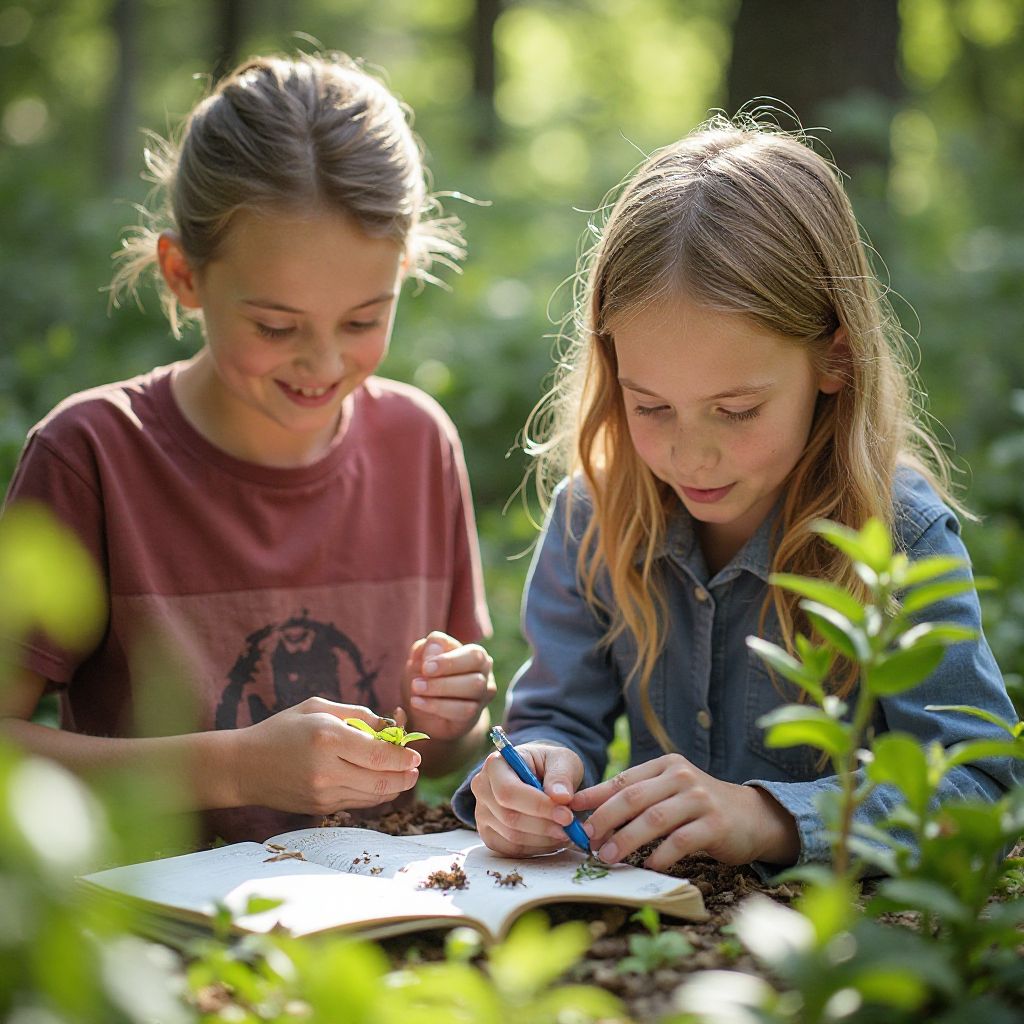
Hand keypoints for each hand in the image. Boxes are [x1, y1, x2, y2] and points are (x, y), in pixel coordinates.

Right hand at [234, 697, 420, 814]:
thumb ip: (357, 714)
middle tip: (416, 767)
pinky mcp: (320, 808)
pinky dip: (375, 795)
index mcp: (327, 738)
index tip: (415, 753)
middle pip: (382, 780)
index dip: (403, 756)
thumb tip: (390, 726)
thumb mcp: (318, 708)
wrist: (244, 766)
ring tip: (405, 775)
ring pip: (373, 796)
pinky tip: (381, 783)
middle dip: (406, 774)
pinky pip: (358, 803)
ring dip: (395, 787)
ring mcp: (323, 794)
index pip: (379, 754)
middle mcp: (327, 770)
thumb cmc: (282, 729)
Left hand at [402, 631, 495, 741]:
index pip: (472, 653)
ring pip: (474, 687)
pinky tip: (418, 702)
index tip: (425, 668)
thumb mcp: (420, 659)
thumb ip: (426, 649)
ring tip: (417, 689)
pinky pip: (465, 710)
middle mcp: (485, 670)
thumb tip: (435, 647)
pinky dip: (438, 706)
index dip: (449, 660)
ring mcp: (484, 693)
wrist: (425, 712)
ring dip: (441, 688)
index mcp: (474, 653)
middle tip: (418, 681)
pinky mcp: (475, 714)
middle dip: (447, 670)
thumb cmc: (426, 677)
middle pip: (477, 666)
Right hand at [471, 741, 583, 856]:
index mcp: (495, 764)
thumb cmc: (549, 764)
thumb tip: (561, 797)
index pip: (508, 791)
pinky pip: (512, 850)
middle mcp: (482, 788)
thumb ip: (561, 776)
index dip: (538, 806)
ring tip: (566, 832)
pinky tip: (553, 838)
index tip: (567, 815)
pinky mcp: (489, 835)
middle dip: (544, 826)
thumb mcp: (562, 760)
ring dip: (544, 839)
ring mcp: (482, 814)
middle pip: (509, 817)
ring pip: (512, 837)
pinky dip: (537, 848)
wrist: (539, 774)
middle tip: (571, 827)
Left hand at [572, 754, 799, 869]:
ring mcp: (700, 799)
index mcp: (665, 766)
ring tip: (608, 857)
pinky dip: (661, 854)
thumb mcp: (667, 792)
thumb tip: (586, 809)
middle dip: (605, 819)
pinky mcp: (716, 824)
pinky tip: (647, 865)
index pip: (622, 780)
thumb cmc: (699, 807)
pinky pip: (682, 840)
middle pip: (634, 797)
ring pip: (654, 818)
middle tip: (587, 840)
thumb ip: (634, 796)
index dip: (594, 797)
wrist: (751, 816)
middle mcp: (682, 777)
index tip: (570, 813)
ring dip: (627, 839)